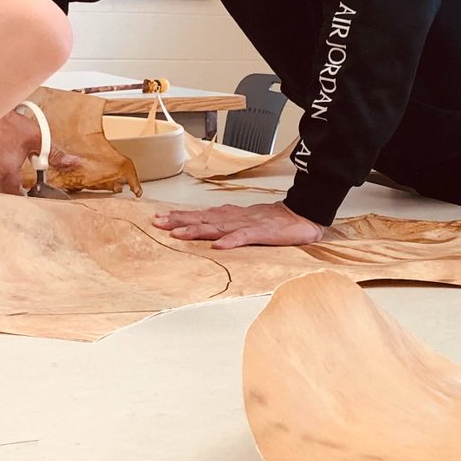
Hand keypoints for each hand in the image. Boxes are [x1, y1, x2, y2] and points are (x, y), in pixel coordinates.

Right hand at [0, 109, 78, 194]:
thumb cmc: (9, 125)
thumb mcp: (36, 138)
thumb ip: (55, 154)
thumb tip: (73, 162)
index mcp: (6, 172)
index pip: (16, 199)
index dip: (25, 198)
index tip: (31, 193)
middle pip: (4, 197)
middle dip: (13, 192)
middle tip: (21, 183)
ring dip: (1, 187)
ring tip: (7, 173)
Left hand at [153, 202, 323, 249]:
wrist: (303, 215)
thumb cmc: (276, 221)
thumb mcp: (249, 224)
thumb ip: (231, 228)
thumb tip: (213, 235)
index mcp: (232, 216)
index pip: (202, 215)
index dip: (181, 217)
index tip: (160, 218)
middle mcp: (235, 218)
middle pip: (202, 219)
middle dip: (179, 221)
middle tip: (157, 222)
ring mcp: (247, 224)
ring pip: (217, 227)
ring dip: (195, 230)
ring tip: (176, 234)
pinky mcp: (261, 233)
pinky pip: (244, 237)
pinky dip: (230, 241)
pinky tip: (218, 246)